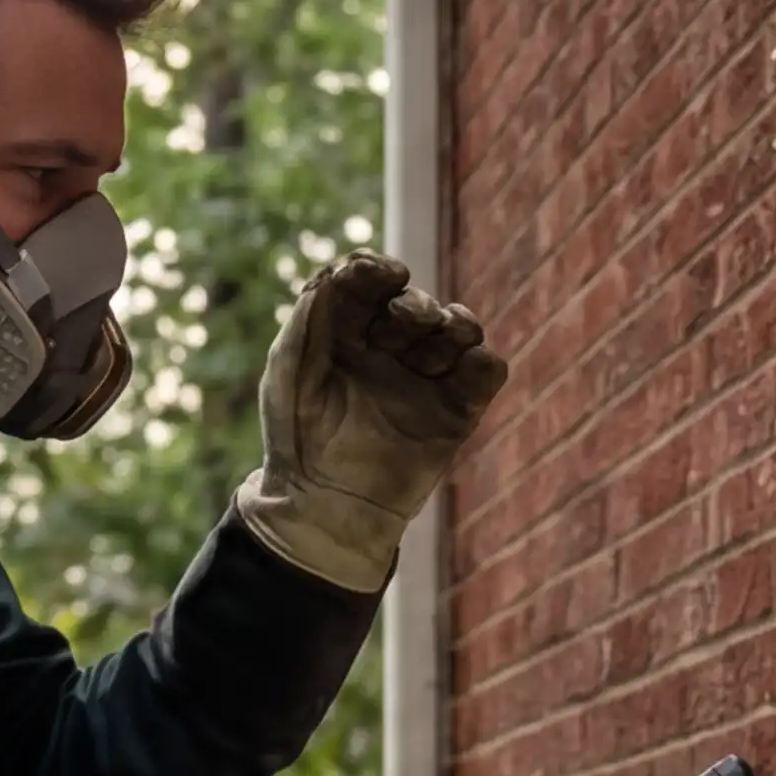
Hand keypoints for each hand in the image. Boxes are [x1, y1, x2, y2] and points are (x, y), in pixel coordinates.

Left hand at [230, 253, 508, 593]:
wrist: (324, 507)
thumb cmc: (296, 437)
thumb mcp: (288, 370)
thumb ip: (311, 314)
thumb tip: (341, 268)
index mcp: (345, 333)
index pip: (371, 281)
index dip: (379, 270)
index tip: (382, 275)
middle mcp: (388, 350)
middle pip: (417, 302)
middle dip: (413, 306)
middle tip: (398, 326)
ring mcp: (425, 379)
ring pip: (460, 326)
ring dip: (453, 324)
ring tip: (430, 348)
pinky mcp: (456, 411)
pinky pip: (487, 370)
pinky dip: (482, 361)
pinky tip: (461, 368)